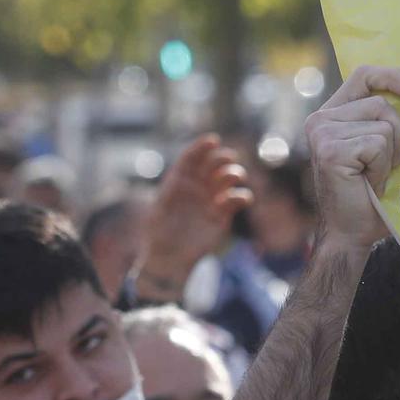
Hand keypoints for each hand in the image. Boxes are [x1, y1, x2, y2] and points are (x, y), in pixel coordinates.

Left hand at [135, 135, 252, 295]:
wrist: (168, 258)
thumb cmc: (158, 234)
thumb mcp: (159, 209)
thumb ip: (172, 193)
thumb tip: (182, 178)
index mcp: (179, 181)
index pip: (192, 158)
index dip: (202, 147)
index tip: (212, 140)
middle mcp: (197, 187)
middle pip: (213, 164)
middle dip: (222, 158)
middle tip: (228, 158)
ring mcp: (211, 199)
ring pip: (228, 178)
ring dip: (233, 173)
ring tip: (232, 178)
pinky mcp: (223, 215)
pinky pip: (237, 200)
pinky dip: (241, 196)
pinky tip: (236, 199)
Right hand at [303, 66, 399, 251]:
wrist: (350, 234)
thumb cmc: (368, 195)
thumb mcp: (377, 149)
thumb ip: (382, 120)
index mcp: (330, 114)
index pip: (363, 75)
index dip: (392, 76)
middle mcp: (321, 120)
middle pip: (381, 104)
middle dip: (396, 137)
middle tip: (382, 167)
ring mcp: (322, 133)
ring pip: (384, 125)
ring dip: (389, 156)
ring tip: (373, 176)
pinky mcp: (331, 150)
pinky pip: (378, 145)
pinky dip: (382, 168)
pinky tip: (368, 183)